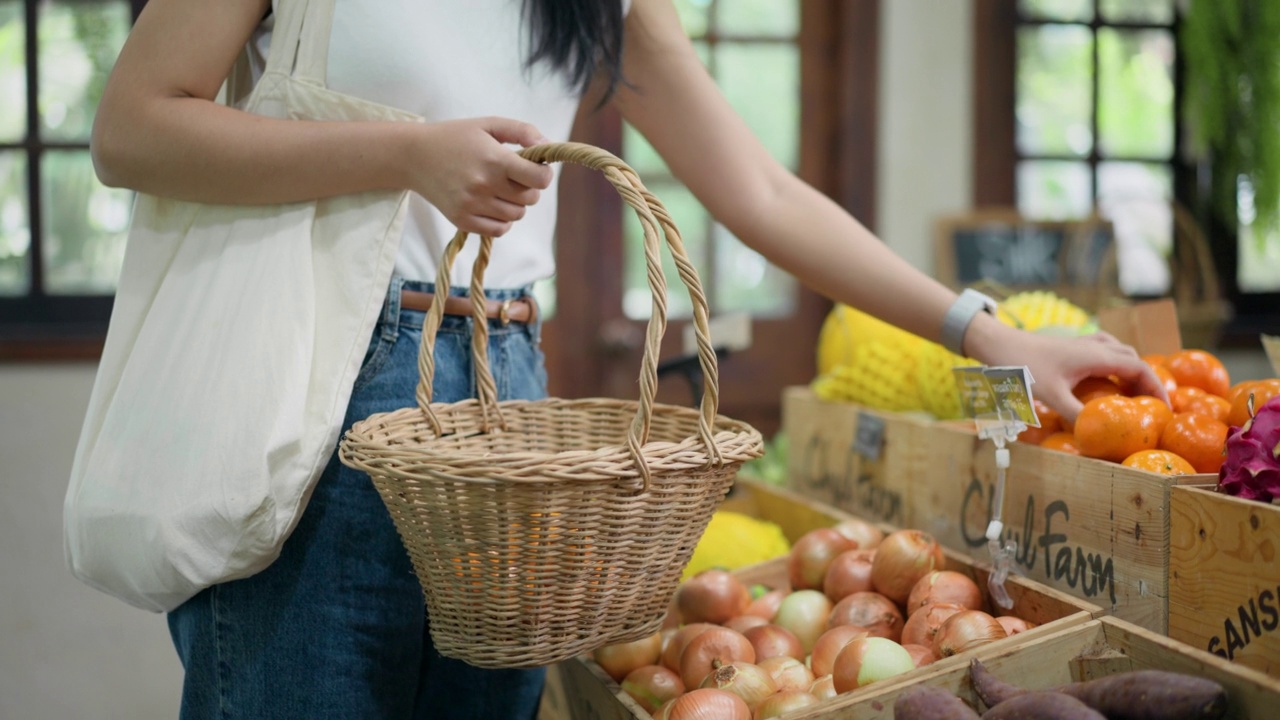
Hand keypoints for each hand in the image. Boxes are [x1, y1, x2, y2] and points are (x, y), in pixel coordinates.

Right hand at [407, 117, 553, 236]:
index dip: (543, 174)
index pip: (539, 179)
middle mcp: (484, 185)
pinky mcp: (462, 220)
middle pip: (530, 199)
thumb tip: (548, 146)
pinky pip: (499, 230)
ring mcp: (472, 206)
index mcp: (494, 160)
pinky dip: (501, 221)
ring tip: (498, 189)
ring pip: (516, 216)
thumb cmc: (455, 138)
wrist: (414, 156)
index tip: (536, 169)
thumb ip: (522, 131)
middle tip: (512, 176)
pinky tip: (491, 204)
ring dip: (514, 204)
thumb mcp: (489, 125)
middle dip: (528, 188)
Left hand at [964, 314, 1167, 423]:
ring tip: (1133, 394)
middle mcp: (1094, 346)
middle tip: (1151, 406)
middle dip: (1147, 381)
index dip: (1156, 387)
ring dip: (1131, 371)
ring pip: (1119, 352)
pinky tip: (1104, 379)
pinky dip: (1113, 364)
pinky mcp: (1070, 347)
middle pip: (1133, 359)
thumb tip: (1096, 436)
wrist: (997, 343)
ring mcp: (1081, 344)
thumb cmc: (1023, 366)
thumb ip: (1075, 415)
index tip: (1165, 408)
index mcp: (1097, 355)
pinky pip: (1103, 351)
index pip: (1139, 368)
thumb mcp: (1050, 395)